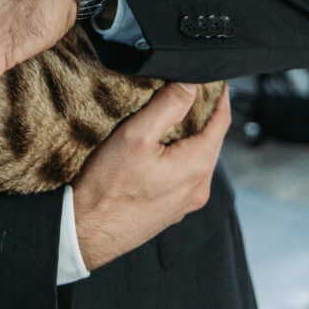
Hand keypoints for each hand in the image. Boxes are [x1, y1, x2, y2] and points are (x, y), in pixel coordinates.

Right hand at [73, 83, 230, 269]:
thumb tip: (191, 84)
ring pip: (197, 158)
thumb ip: (168, 105)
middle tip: (190, 89)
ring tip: (173, 115)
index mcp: (197, 166)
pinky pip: (184, 175)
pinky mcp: (170, 210)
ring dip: (190, 136)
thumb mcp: (137, 134)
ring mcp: (186, 203)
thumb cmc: (109, 185)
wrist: (87, 231)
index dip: (220, 96)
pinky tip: (159, 149)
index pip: (222, 122)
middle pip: (211, 140)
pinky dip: (179, 156)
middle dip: (203, 114)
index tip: (215, 78)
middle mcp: (199, 188)